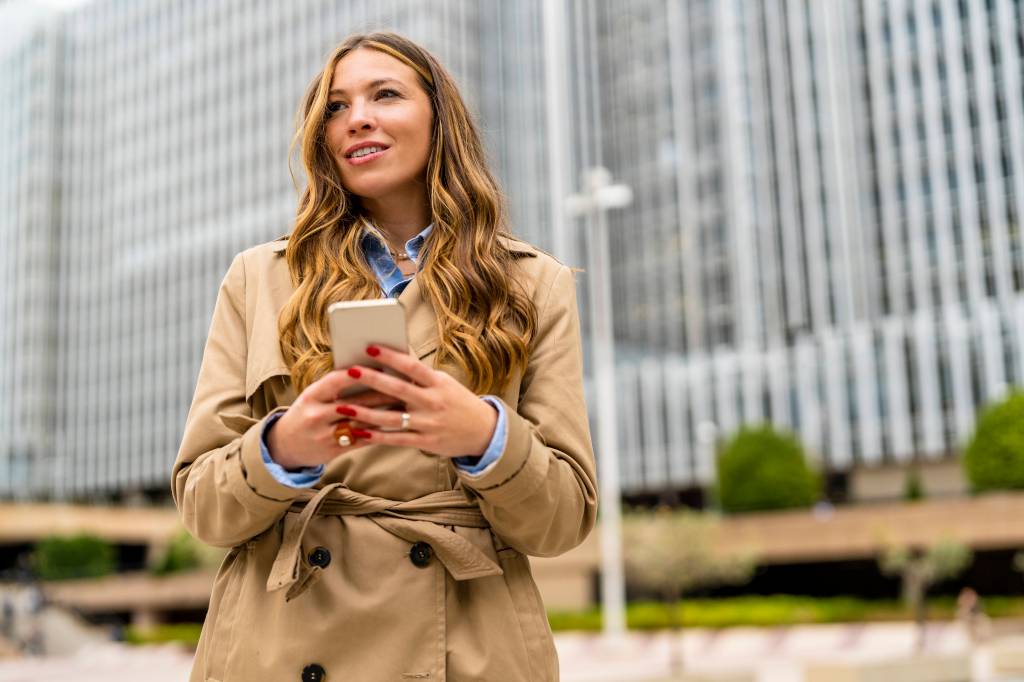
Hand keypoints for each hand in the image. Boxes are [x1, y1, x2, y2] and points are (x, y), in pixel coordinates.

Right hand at [266, 368, 401, 468]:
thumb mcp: (312, 397)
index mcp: (311, 396)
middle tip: (403, 386)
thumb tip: (367, 371)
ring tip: (404, 404)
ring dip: (385, 414)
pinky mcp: (333, 451)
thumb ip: (334, 387)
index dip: (358, 374)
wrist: (285, 445)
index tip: (379, 366)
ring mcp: (325, 435)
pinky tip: (395, 425)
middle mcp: (316, 416)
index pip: (335, 381)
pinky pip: (361, 440)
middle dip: (381, 394)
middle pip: (354, 403)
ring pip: (361, 422)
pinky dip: (379, 432)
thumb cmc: (305, 413)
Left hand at [337, 344, 498, 457]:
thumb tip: (394, 358)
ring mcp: (429, 424)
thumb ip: (421, 376)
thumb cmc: (458, 402)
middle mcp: (433, 402)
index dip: (391, 357)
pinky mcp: (426, 442)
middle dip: (372, 380)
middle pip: (398, 390)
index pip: (412, 366)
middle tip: (350, 371)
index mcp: (439, 383)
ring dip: (365, 413)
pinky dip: (377, 436)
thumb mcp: (445, 383)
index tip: (371, 347)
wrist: (484, 431)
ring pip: (392, 418)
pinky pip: (397, 439)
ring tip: (343, 407)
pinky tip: (359, 432)